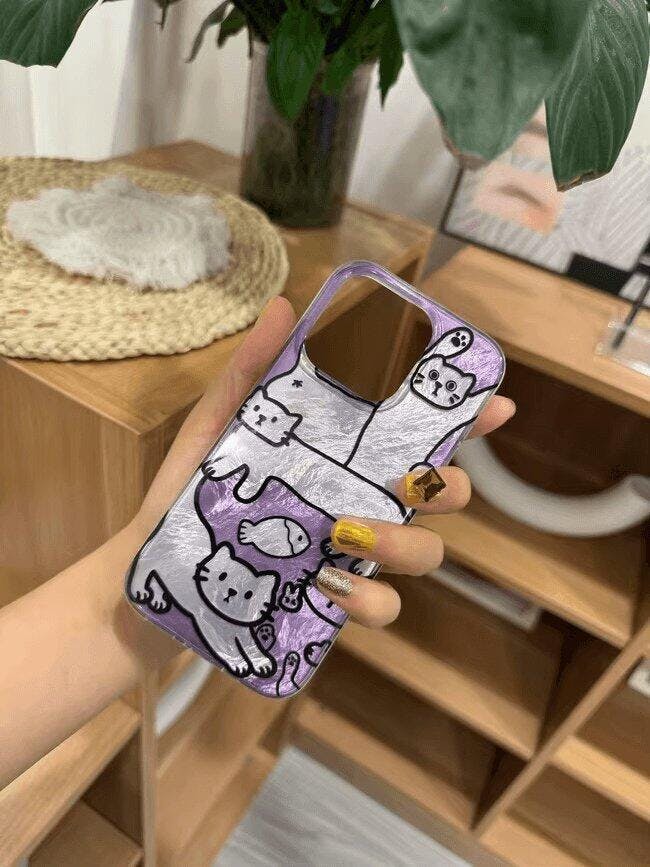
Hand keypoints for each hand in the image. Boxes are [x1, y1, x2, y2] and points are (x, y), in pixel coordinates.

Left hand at [135, 296, 514, 630]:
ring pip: (424, 554)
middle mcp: (361, 503)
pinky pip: (381, 608)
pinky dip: (369, 600)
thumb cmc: (192, 490)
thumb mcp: (217, 426)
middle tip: (413, 480)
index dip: (467, 422)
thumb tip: (283, 308)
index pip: (418, 435)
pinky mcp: (332, 603)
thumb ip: (251, 374)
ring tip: (348, 534)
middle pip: (442, 496)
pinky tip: (329, 585)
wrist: (156, 567)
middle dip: (449, 487)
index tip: (497, 406)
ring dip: (406, 543)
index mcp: (344, 458)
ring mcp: (352, 556)